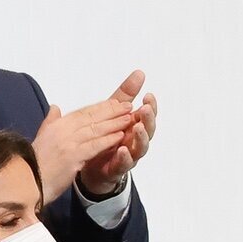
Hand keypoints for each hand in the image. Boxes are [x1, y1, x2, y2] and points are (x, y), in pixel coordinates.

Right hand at [33, 86, 136, 203]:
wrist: (25, 183)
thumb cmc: (34, 164)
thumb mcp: (42, 139)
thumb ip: (51, 122)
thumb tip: (55, 107)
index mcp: (56, 125)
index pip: (82, 112)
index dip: (100, 107)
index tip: (115, 102)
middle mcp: (62, 130)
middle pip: (91, 117)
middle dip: (111, 111)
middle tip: (127, 105)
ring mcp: (67, 143)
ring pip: (95, 129)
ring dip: (114, 123)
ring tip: (129, 117)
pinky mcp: (72, 157)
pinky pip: (94, 145)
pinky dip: (108, 140)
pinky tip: (120, 136)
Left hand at [78, 71, 157, 194]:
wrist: (92, 165)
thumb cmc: (107, 138)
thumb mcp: (114, 113)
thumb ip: (126, 95)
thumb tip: (140, 72)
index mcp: (135, 126)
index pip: (147, 114)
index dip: (151, 106)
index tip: (149, 95)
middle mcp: (135, 141)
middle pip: (148, 130)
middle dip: (148, 119)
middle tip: (146, 109)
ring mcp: (129, 156)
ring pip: (140, 148)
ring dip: (140, 137)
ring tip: (137, 127)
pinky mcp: (117, 168)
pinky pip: (124, 164)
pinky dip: (124, 157)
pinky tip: (122, 149)